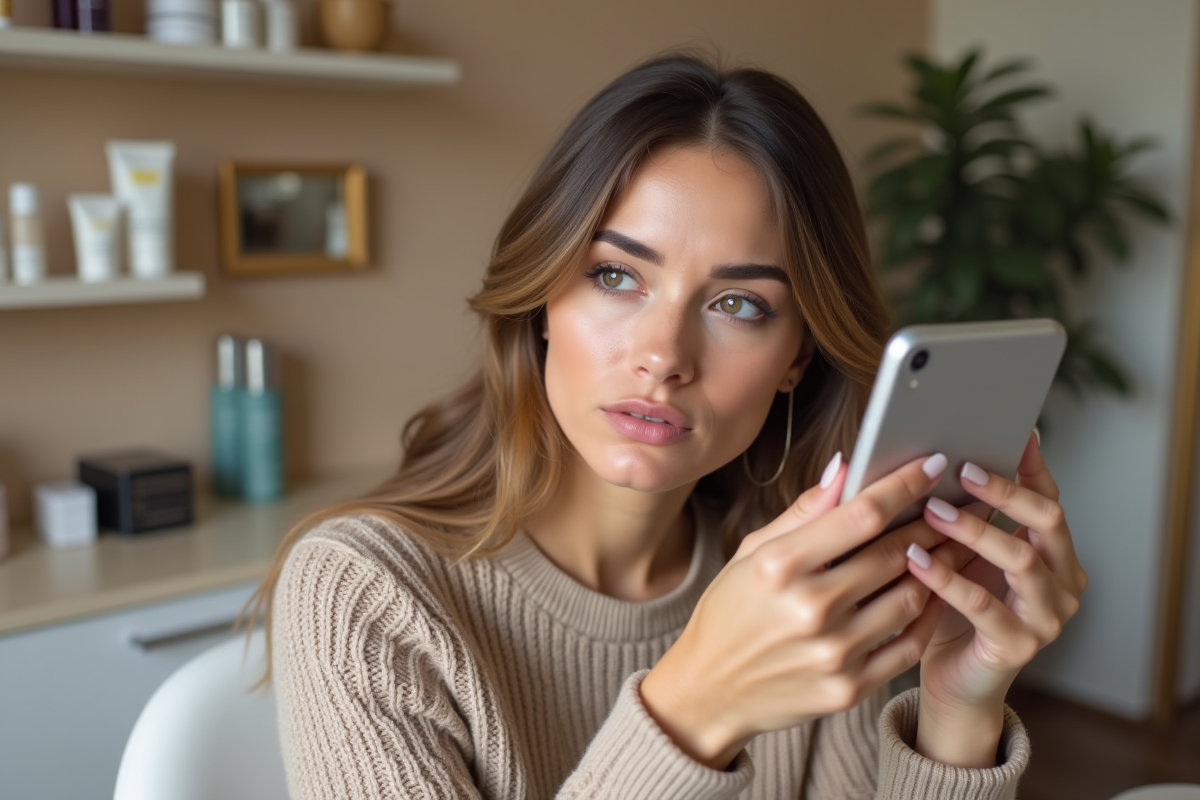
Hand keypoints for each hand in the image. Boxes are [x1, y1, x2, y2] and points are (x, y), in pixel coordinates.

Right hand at [640, 452, 950, 769]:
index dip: (903, 485)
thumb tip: (845, 468)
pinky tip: (931, 595)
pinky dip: (927, 615)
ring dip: (936, 568)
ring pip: (910, 597)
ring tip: (948, 546)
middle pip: (893, 553)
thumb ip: (802, 512)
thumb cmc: (729, 613)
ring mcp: (832, 652)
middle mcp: (809, 608)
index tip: (932, 464)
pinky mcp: (849, 688)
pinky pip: (909, 645)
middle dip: (929, 524)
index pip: (861, 515)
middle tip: (952, 507)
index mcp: (780, 565)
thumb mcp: (751, 553)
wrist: (710, 691)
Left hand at [905, 432, 1087, 766]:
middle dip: (1005, 490)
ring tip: (931, 511)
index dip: (1031, 465)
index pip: (1050, 498)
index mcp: (1055, 554)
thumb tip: (936, 457)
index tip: (1010, 432)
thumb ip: (961, 514)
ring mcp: (1047, 617)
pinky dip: (947, 579)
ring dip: (974, 530)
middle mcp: (1063, 582)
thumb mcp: (961, 555)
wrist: (951, 682)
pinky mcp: (1018, 646)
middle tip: (961, 469)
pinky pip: (983, 605)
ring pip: (1020, 559)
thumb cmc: (953, 610)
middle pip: (1048, 520)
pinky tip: (915, 559)